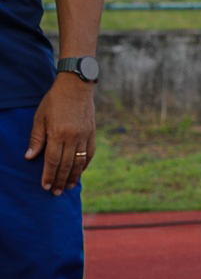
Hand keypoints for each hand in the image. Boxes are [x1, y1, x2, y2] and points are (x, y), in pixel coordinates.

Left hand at [26, 74, 94, 193]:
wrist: (77, 85)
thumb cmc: (54, 100)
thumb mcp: (40, 117)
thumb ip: (36, 138)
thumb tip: (30, 157)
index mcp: (59, 133)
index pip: (53, 160)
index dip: (49, 175)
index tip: (45, 187)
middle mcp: (74, 136)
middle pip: (67, 164)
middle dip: (61, 180)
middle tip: (56, 193)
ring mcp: (85, 135)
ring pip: (80, 161)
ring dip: (74, 176)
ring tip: (69, 187)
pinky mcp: (92, 132)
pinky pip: (90, 152)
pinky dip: (85, 164)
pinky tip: (80, 171)